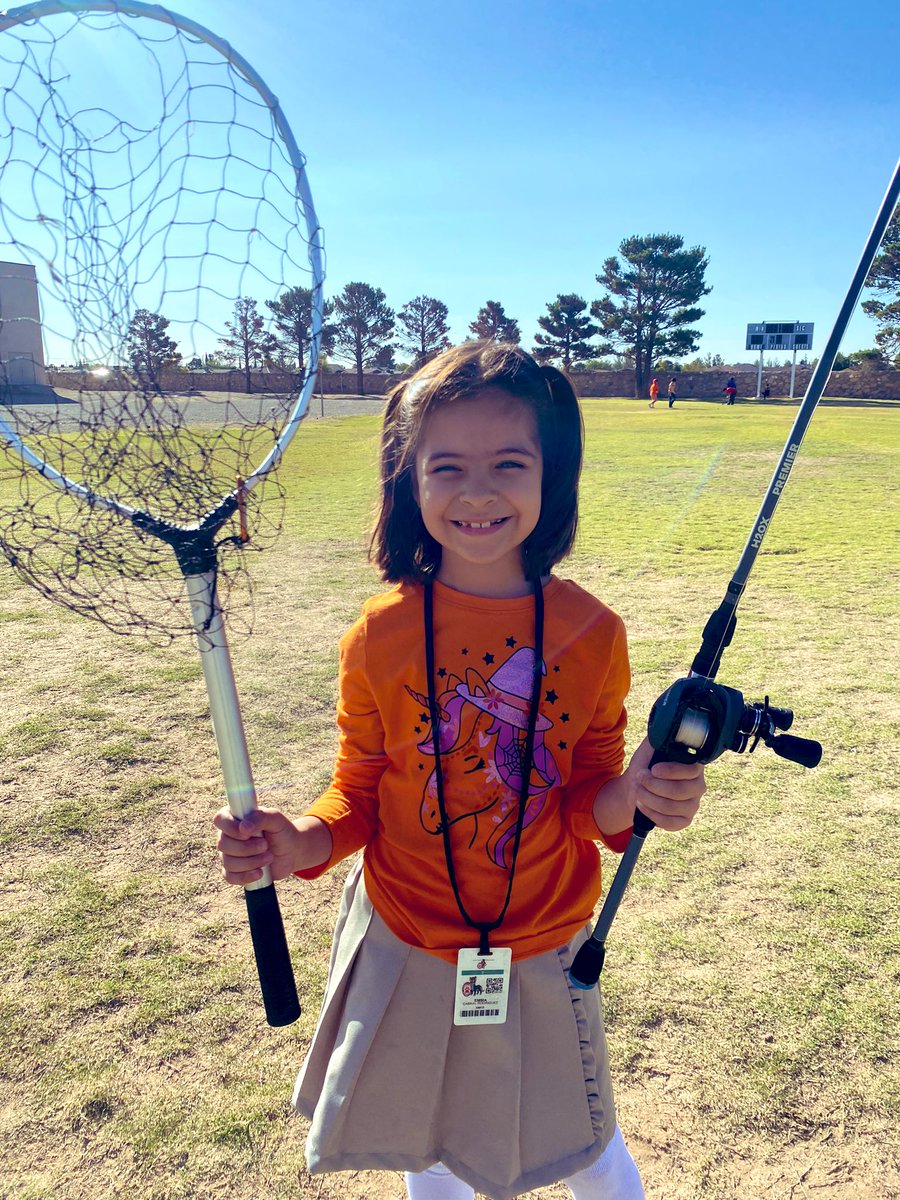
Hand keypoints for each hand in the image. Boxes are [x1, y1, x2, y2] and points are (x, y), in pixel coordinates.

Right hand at [213, 807, 329, 884]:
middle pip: (223, 844)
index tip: (248, 832)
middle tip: (265, 845)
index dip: (231, 827)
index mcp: (234, 817)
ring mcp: (229, 855)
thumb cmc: (281, 831)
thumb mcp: (275, 819)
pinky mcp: (234, 871)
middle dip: (247, 847)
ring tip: (269, 856)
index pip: (220, 819)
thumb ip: (260, 817)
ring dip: (251, 862)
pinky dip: (246, 876)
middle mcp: (228, 835)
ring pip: (228, 862)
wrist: (291, 851)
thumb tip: (243, 828)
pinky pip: (230, 877)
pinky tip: (260, 873)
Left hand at [627, 736, 705, 830]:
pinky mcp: (684, 821)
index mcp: (694, 767)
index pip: (691, 770)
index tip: (653, 769)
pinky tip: (642, 804)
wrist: (636, 788)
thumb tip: (664, 728)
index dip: (671, 771)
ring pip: (671, 807)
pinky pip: (670, 823)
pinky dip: (651, 813)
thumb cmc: (646, 766)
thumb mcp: (650, 749)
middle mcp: (698, 787)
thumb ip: (659, 737)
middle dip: (653, 785)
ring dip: (648, 798)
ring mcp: (693, 805)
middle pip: (679, 791)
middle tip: (639, 778)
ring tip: (637, 790)